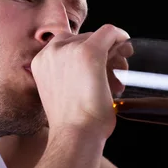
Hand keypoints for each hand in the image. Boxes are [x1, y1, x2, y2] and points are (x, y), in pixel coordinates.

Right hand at [31, 24, 130, 140]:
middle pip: (83, 39)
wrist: (75, 135)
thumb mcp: (59, 93)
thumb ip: (67, 76)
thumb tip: (89, 66)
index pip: (66, 45)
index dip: (84, 50)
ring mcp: (70, 49)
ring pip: (97, 37)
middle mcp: (52, 51)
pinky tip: (127, 46)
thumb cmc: (71, 123)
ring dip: (112, 52)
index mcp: (40, 61)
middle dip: (102, 53)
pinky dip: (120, 37)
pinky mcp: (90, 52)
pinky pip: (109, 32)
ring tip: (120, 74)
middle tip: (116, 71)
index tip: (100, 64)